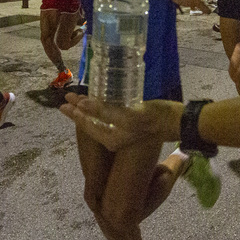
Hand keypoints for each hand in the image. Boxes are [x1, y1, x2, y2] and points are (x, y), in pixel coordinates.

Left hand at [59, 92, 180, 151]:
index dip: (75, 113)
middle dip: (78, 111)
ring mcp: (121, 130)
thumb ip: (104, 111)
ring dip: (87, 108)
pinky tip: (97, 101)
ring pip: (98, 118)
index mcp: (111, 139)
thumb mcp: (127, 116)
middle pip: (91, 122)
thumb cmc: (152, 120)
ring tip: (76, 100)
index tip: (64, 103)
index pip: (87, 125)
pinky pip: (108, 115)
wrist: (174, 121)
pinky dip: (99, 107)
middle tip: (65, 99)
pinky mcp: (128, 121)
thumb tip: (82, 104)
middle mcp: (114, 137)